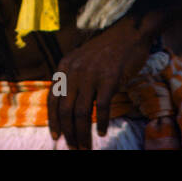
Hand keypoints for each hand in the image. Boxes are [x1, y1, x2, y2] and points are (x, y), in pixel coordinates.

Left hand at [47, 18, 152, 149]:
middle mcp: (74, 71)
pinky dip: (101, 123)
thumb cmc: (107, 50)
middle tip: (74, 147)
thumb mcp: (80, 60)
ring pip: (81, 112)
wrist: (129, 32)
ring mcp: (91, 74)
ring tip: (86, 147)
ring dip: (83, 134)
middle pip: (65, 110)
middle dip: (69, 133)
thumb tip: (66, 107)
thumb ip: (72, 78)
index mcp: (64, 67)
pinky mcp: (109, 78)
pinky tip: (102, 133)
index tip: (57, 137)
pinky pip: (102, 106)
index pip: (52, 99)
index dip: (53, 121)